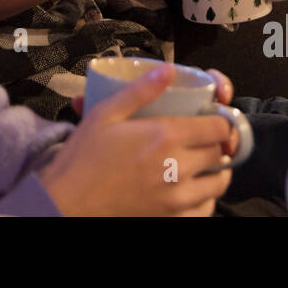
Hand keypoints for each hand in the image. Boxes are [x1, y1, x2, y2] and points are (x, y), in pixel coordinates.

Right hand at [41, 65, 233, 215]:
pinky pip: (205, 209)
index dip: (220, 121)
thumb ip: (140, 90)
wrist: (67, 202)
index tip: (211, 119)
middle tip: (202, 138)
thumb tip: (168, 69)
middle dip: (216, 144)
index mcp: (165, 136)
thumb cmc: (83, 157)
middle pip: (219, 153)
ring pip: (218, 183)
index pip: (218, 128)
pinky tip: (194, 190)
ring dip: (216, 171)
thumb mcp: (105, 114)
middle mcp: (177, 167)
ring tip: (202, 164)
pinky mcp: (170, 217)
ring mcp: (176, 197)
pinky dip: (206, 199)